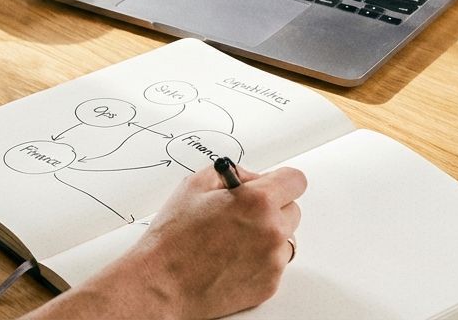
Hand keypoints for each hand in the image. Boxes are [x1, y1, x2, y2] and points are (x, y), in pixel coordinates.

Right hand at [123, 164, 306, 318]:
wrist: (163, 284)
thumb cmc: (173, 239)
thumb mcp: (194, 186)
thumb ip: (231, 173)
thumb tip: (249, 178)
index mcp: (257, 202)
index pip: (295, 180)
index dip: (280, 180)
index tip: (272, 185)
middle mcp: (272, 231)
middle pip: (293, 210)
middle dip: (272, 208)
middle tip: (243, 214)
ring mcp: (273, 261)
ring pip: (285, 239)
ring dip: (268, 235)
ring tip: (234, 239)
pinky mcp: (269, 284)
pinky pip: (275, 264)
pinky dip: (260, 260)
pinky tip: (232, 259)